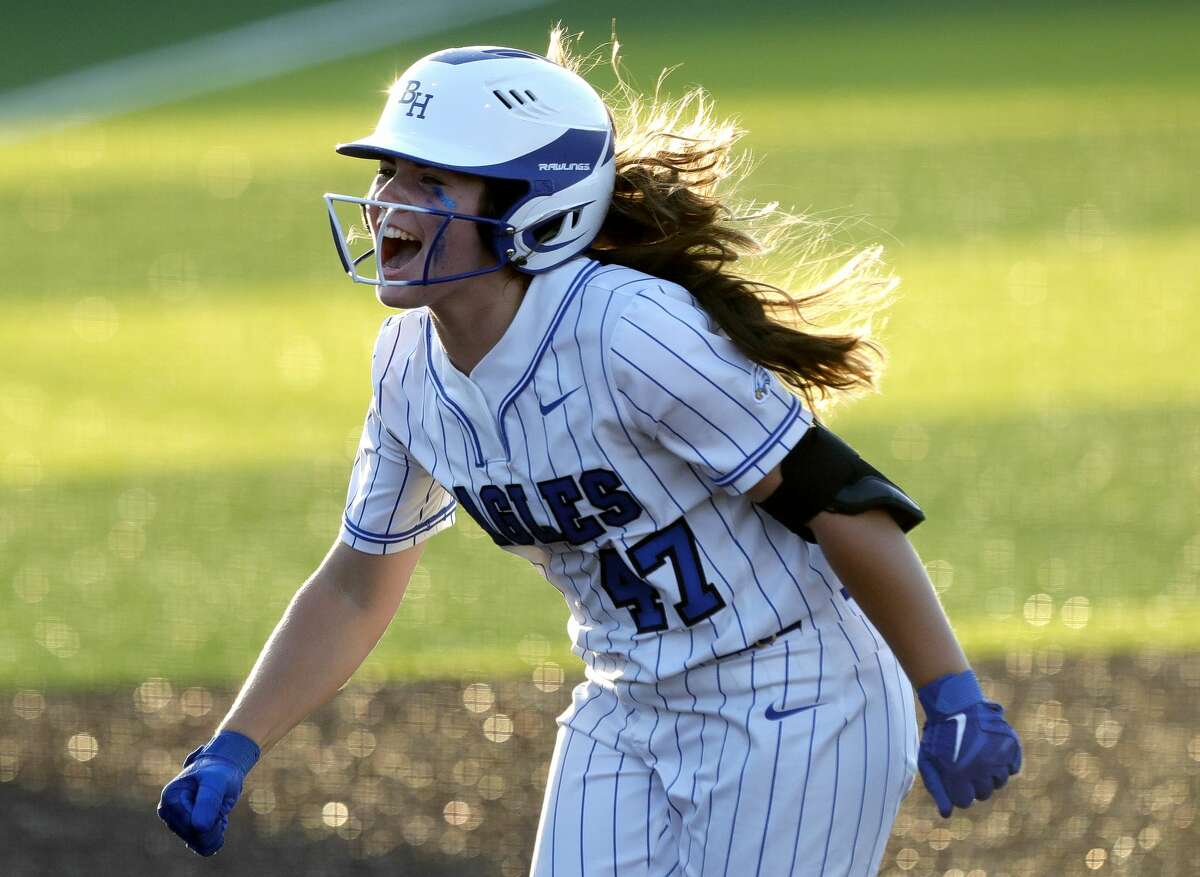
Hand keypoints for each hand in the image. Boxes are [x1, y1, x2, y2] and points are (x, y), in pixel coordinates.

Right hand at [157, 730, 260, 855]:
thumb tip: (199, 827)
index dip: (214, 819)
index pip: (194, 827)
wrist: (221, 770)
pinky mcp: (182, 831)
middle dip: (215, 825)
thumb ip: (209, 801)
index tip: (219, 800)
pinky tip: (215, 820)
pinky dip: (214, 835)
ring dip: (216, 829)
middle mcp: (167, 812)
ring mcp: (173, 822)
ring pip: (200, 844)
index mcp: (171, 798)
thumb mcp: (217, 781)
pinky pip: (203, 846)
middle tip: (220, 805)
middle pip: (196, 837)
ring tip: (217, 810)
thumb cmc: (219, 773)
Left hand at [916, 669, 1020, 817]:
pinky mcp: (1011, 746)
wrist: (955, 703)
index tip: (954, 779)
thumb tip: (947, 814)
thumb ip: (937, 788)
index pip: (965, 801)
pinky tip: (991, 751)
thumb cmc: (938, 734)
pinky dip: (1003, 763)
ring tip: (977, 756)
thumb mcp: (929, 759)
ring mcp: (998, 757)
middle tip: (965, 764)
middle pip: (983, 794)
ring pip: (999, 782)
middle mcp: (981, 769)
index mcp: (958, 774)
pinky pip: (1012, 768)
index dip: (958, 791)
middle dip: (974, 784)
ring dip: (989, 774)